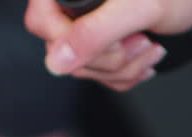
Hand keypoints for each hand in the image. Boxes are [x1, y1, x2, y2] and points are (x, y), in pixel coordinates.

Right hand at [25, 0, 191, 90]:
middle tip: (142, 40)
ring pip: (85, 68)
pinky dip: (128, 74)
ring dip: (124, 68)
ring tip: (151, 45)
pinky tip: (147, 56)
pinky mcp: (103, 44)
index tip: (113, 40)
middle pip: (63, 52)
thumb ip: (94, 32)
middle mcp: (73, 5)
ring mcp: (87, 26)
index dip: (72, 41)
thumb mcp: (138, 9)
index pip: (41, 20)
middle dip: (110, 58)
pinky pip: (102, 75)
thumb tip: (57, 61)